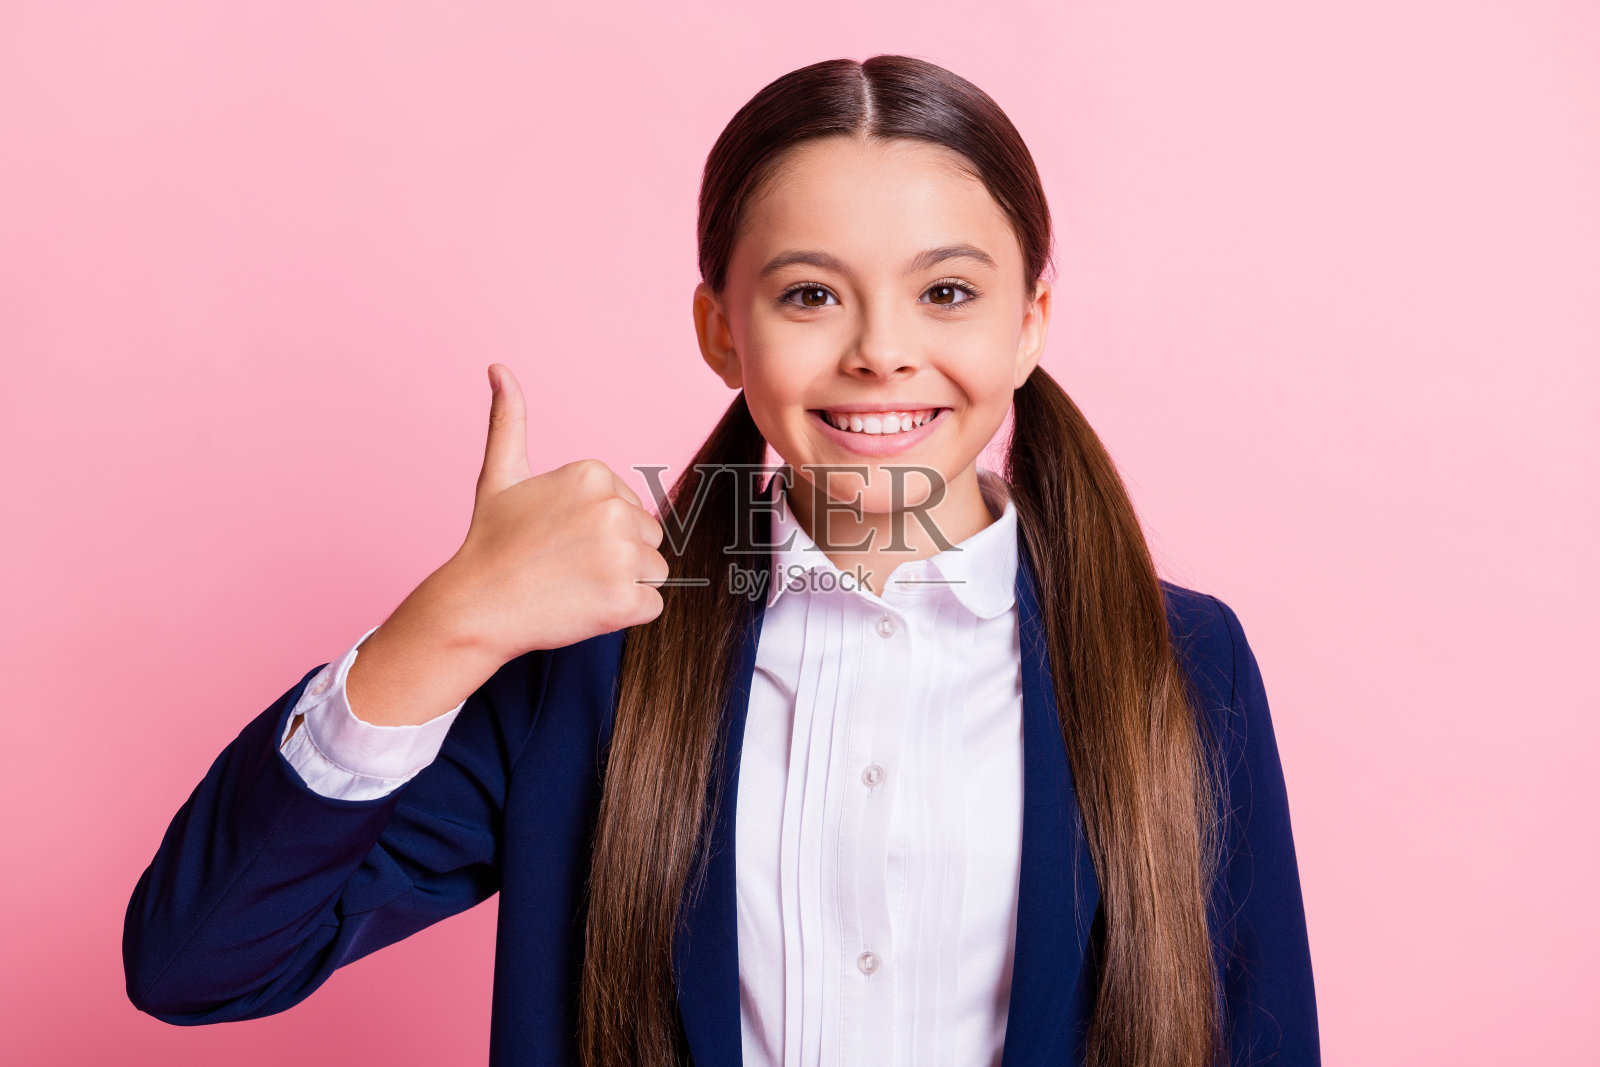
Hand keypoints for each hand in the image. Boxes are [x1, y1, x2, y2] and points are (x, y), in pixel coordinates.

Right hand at [430, 363, 668, 659]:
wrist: (475, 607)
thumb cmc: (490, 542)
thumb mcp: (500, 475)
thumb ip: (509, 421)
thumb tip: (498, 368)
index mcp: (593, 474)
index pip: (631, 508)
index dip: (599, 531)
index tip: (559, 539)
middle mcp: (613, 508)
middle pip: (648, 538)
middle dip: (616, 557)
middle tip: (566, 566)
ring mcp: (622, 556)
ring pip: (654, 571)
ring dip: (623, 585)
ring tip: (574, 586)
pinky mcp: (625, 600)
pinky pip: (652, 605)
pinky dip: (624, 613)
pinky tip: (585, 607)